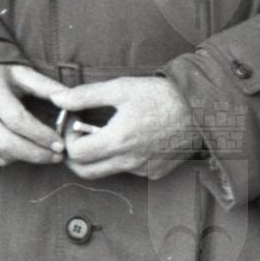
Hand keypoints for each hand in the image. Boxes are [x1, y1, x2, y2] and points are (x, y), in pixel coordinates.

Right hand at [0, 64, 69, 166]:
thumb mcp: (22, 73)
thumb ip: (46, 86)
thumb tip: (71, 101)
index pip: (17, 120)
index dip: (40, 135)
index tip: (60, 144)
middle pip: (7, 142)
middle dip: (36, 154)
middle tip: (56, 157)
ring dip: (25, 157)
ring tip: (43, 152)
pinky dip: (9, 158)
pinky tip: (21, 149)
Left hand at [57, 76, 199, 179]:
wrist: (202, 111)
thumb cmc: (161, 96)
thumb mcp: (121, 88)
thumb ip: (86, 95)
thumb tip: (57, 99)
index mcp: (118, 141)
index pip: (75, 154)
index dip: (68, 139)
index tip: (74, 124)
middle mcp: (129, 161)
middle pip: (86, 172)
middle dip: (75, 156)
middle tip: (79, 136)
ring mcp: (143, 170)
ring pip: (107, 172)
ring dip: (98, 157)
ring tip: (106, 132)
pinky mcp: (155, 172)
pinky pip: (128, 171)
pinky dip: (120, 158)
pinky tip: (129, 138)